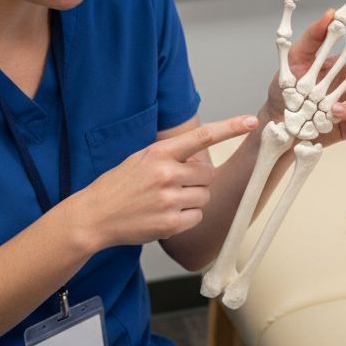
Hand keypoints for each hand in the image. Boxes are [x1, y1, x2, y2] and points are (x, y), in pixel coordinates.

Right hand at [73, 115, 258, 249]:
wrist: (94, 215)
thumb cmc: (118, 186)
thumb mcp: (141, 160)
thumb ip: (171, 158)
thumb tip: (201, 164)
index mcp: (159, 153)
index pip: (201, 135)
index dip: (230, 127)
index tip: (251, 121)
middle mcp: (166, 173)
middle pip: (209, 174)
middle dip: (198, 181)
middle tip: (176, 186)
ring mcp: (168, 199)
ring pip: (204, 197)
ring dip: (192, 200)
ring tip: (166, 202)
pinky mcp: (170, 223)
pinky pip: (196, 217)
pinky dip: (186, 218)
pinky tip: (165, 216)